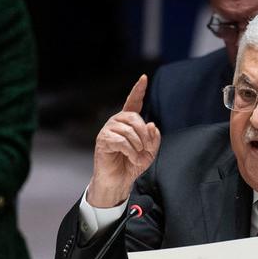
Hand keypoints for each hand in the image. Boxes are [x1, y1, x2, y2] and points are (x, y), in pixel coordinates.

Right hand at [87, 75, 160, 206]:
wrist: (119, 181)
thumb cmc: (132, 165)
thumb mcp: (150, 152)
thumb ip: (154, 138)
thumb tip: (151, 125)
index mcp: (128, 122)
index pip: (133, 102)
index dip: (138, 90)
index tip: (144, 78)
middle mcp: (117, 122)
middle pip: (135, 118)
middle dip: (144, 135)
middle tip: (146, 149)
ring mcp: (108, 130)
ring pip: (129, 131)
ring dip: (138, 147)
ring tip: (137, 157)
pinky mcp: (103, 140)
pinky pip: (121, 141)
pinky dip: (131, 152)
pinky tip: (131, 159)